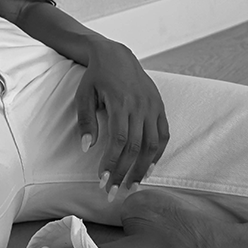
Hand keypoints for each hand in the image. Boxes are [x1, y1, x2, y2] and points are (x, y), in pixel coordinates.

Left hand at [75, 38, 167, 197]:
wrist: (116, 55)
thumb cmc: (96, 77)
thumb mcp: (84, 95)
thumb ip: (86, 121)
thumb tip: (87, 148)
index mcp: (120, 103)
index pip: (118, 142)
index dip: (111, 163)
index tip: (102, 181)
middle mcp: (140, 106)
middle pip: (135, 148)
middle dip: (124, 172)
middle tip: (114, 192)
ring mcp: (153, 107)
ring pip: (153, 144)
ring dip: (142, 168)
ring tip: (131, 185)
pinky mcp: (160, 107)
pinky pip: (164, 135)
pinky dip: (158, 154)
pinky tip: (148, 169)